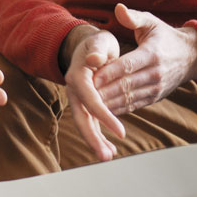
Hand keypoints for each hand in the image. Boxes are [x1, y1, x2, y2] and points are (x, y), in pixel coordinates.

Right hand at [61, 24, 124, 161]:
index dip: (105, 116)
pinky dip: (99, 135)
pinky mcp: (85, 105)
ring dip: (96, 141)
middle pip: (82, 117)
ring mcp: (79, 99)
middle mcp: (75, 90)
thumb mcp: (100, 41)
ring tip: (109, 155)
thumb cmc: (98, 43)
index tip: (121, 132)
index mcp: (78, 76)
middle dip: (93, 138)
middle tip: (107, 155)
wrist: (91, 46)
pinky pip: (91, 123)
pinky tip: (111, 149)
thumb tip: (94, 59)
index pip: (91, 100)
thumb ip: (97, 50)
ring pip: (85, 123)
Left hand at [91, 4, 196, 115]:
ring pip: (128, 99)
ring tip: (87, 105)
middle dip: (104, 91)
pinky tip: (101, 111)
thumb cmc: (165, 36)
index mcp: (152, 54)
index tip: (90, 76)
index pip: (127, 65)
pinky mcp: (154, 98)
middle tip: (82, 94)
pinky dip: (117, 110)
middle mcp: (155, 74)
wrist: (192, 56)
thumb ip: (133, 17)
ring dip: (108, 104)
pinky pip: (133, 106)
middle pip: (125, 85)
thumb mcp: (152, 22)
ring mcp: (155, 88)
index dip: (108, 72)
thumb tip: (118, 8)